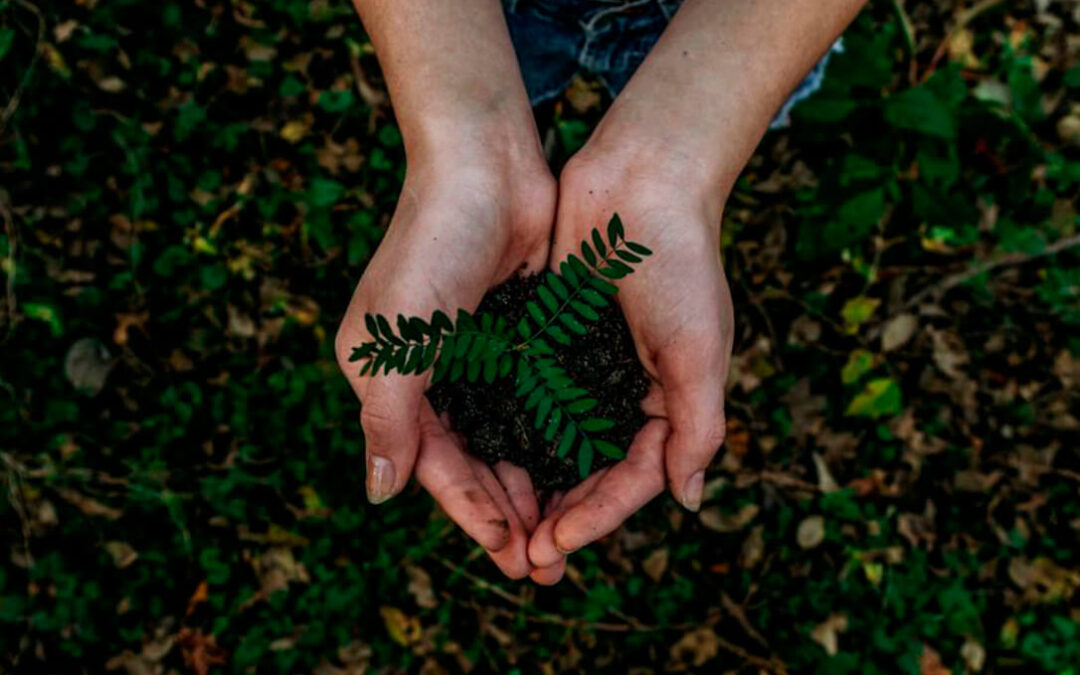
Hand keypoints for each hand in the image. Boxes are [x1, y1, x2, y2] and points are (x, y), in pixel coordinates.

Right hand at [335, 149, 558, 578]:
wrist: (485, 165)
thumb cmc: (431, 246)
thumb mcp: (396, 340)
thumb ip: (388, 419)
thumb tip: (379, 495)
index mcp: (389, 379)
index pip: (433, 464)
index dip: (471, 512)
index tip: (510, 554)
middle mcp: (430, 374)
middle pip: (472, 461)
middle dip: (506, 512)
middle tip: (545, 563)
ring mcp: (476, 356)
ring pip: (507, 439)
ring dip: (533, 484)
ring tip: (566, 531)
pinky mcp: (517, 335)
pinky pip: (535, 402)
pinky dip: (551, 438)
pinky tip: (579, 469)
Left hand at [527, 147, 733, 577]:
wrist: (641, 180)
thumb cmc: (681, 263)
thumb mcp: (700, 350)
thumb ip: (697, 427)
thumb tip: (688, 501)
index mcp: (667, 402)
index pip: (633, 478)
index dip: (597, 517)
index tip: (556, 543)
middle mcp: (624, 392)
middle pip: (589, 472)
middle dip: (560, 516)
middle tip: (523, 557)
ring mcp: (584, 368)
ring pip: (553, 444)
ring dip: (531, 485)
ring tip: (500, 526)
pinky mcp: (549, 339)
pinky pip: (527, 397)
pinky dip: (510, 430)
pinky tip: (482, 458)